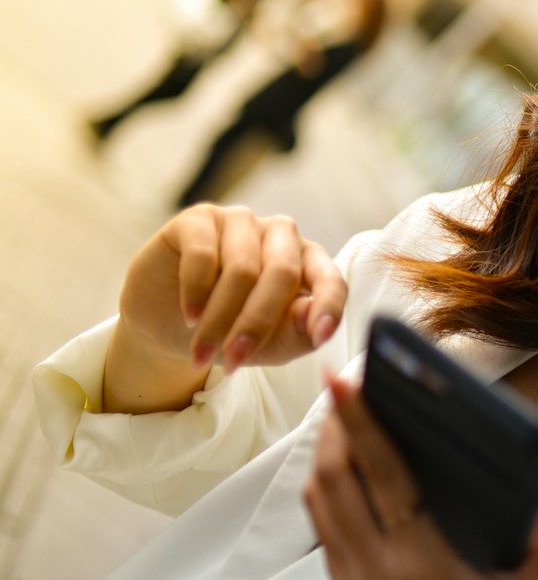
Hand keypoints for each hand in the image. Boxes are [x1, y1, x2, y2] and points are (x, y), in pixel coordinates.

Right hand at [118, 203, 345, 374]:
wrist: (165, 324)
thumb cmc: (229, 330)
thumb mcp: (269, 344)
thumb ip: (296, 333)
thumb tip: (311, 315)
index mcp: (308, 262)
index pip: (330, 279)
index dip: (329, 306)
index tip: (321, 336)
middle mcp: (280, 235)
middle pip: (282, 274)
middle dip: (257, 323)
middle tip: (234, 360)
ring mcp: (240, 221)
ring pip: (241, 269)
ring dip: (219, 318)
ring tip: (202, 350)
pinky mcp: (199, 219)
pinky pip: (203, 254)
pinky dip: (196, 292)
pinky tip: (190, 315)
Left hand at [304, 374, 537, 579]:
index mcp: (424, 565)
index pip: (382, 476)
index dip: (361, 422)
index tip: (346, 380)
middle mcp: (377, 573)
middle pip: (335, 480)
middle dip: (334, 427)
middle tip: (346, 385)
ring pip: (320, 505)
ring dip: (325, 457)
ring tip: (342, 418)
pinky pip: (326, 532)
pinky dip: (330, 492)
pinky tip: (347, 471)